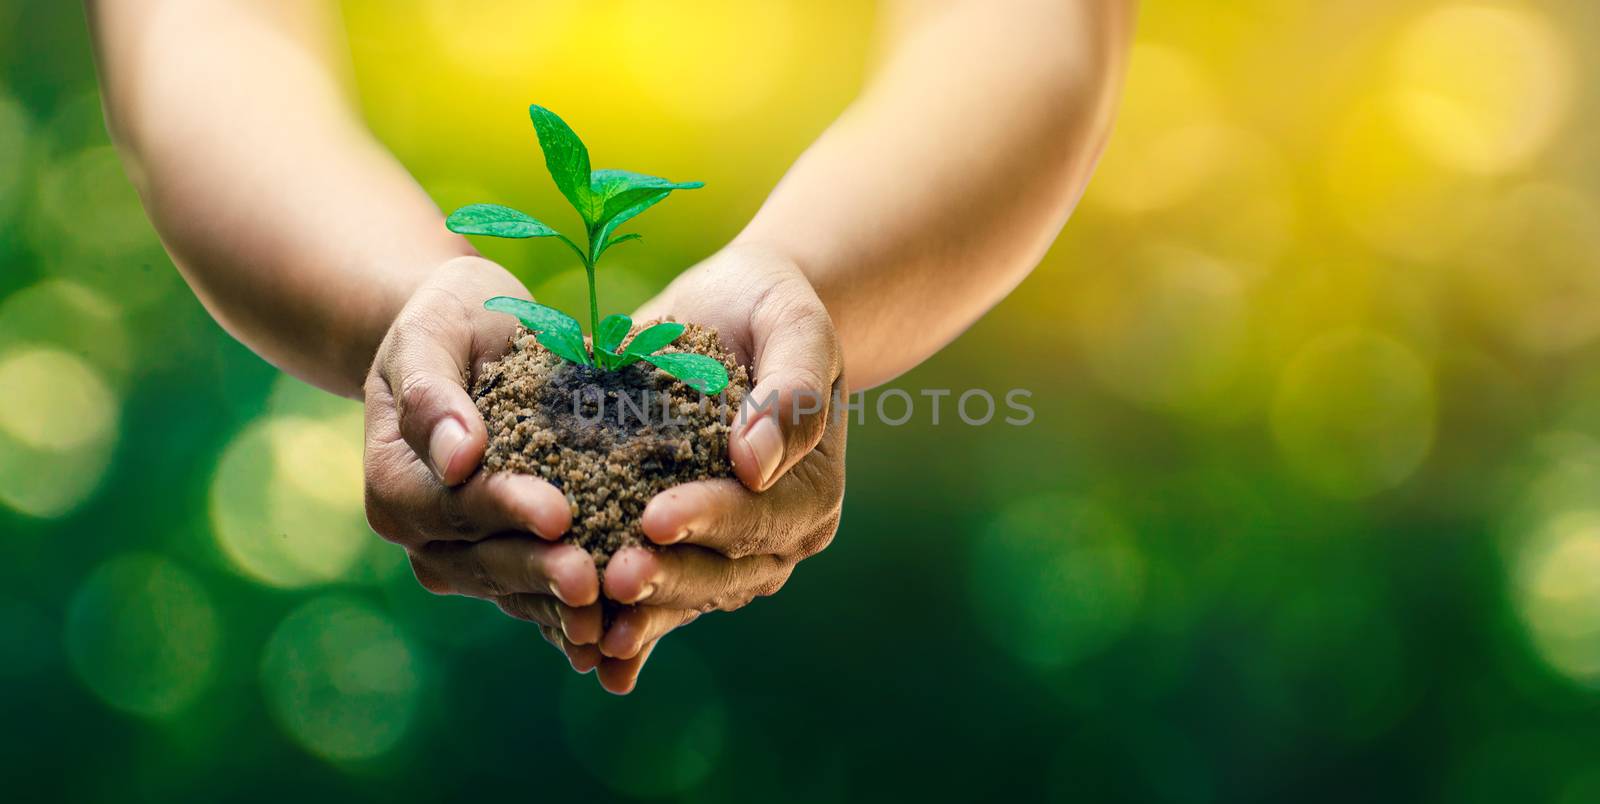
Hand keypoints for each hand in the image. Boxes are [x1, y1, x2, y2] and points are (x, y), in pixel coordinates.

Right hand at [362, 256, 607, 669]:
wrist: (472, 337)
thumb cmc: (447, 322)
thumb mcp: (431, 334)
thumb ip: (433, 394)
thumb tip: (456, 458)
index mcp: (397, 484)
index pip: (453, 503)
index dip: (505, 510)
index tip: (558, 513)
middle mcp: (426, 534)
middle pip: (485, 560)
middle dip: (541, 571)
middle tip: (592, 579)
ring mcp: (469, 556)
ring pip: (518, 590)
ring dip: (564, 605)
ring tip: (616, 608)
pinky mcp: (513, 560)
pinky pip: (543, 595)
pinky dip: (578, 610)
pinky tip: (625, 625)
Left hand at [586, 243, 847, 691]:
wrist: (733, 310)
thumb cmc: (771, 308)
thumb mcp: (795, 325)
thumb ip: (790, 392)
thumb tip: (756, 466)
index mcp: (810, 490)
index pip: (761, 514)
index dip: (711, 519)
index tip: (656, 519)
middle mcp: (776, 536)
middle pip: (723, 571)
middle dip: (668, 579)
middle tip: (614, 580)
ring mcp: (728, 552)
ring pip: (686, 595)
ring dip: (641, 615)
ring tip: (589, 633)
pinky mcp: (680, 549)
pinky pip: (655, 594)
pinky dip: (622, 621)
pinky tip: (579, 650)